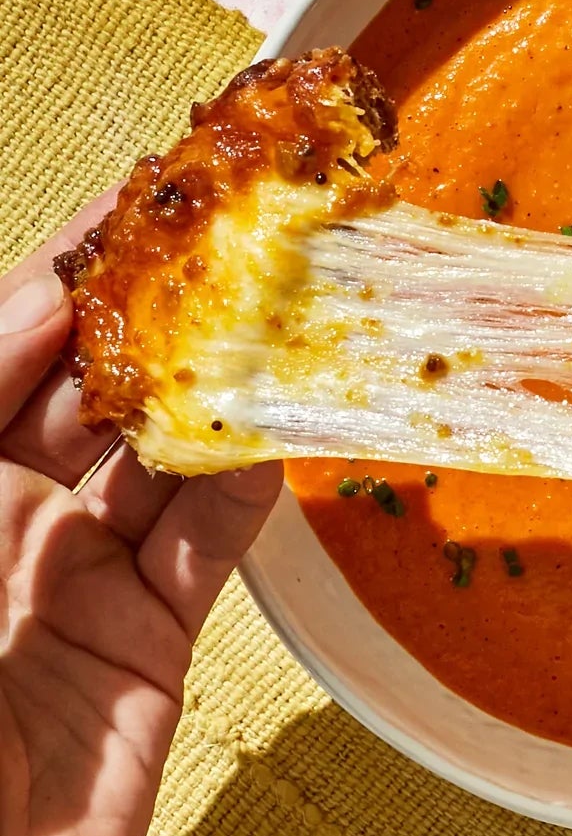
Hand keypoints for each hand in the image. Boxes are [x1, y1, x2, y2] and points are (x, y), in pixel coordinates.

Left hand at [0, 202, 278, 835]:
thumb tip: (50, 291)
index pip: (12, 337)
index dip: (73, 264)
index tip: (140, 197)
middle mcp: (4, 507)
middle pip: (101, 381)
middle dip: (167, 311)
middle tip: (238, 244)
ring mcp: (79, 570)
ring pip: (168, 451)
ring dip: (224, 389)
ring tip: (281, 319)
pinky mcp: (150, 639)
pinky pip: (210, 546)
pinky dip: (248, 488)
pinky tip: (281, 435)